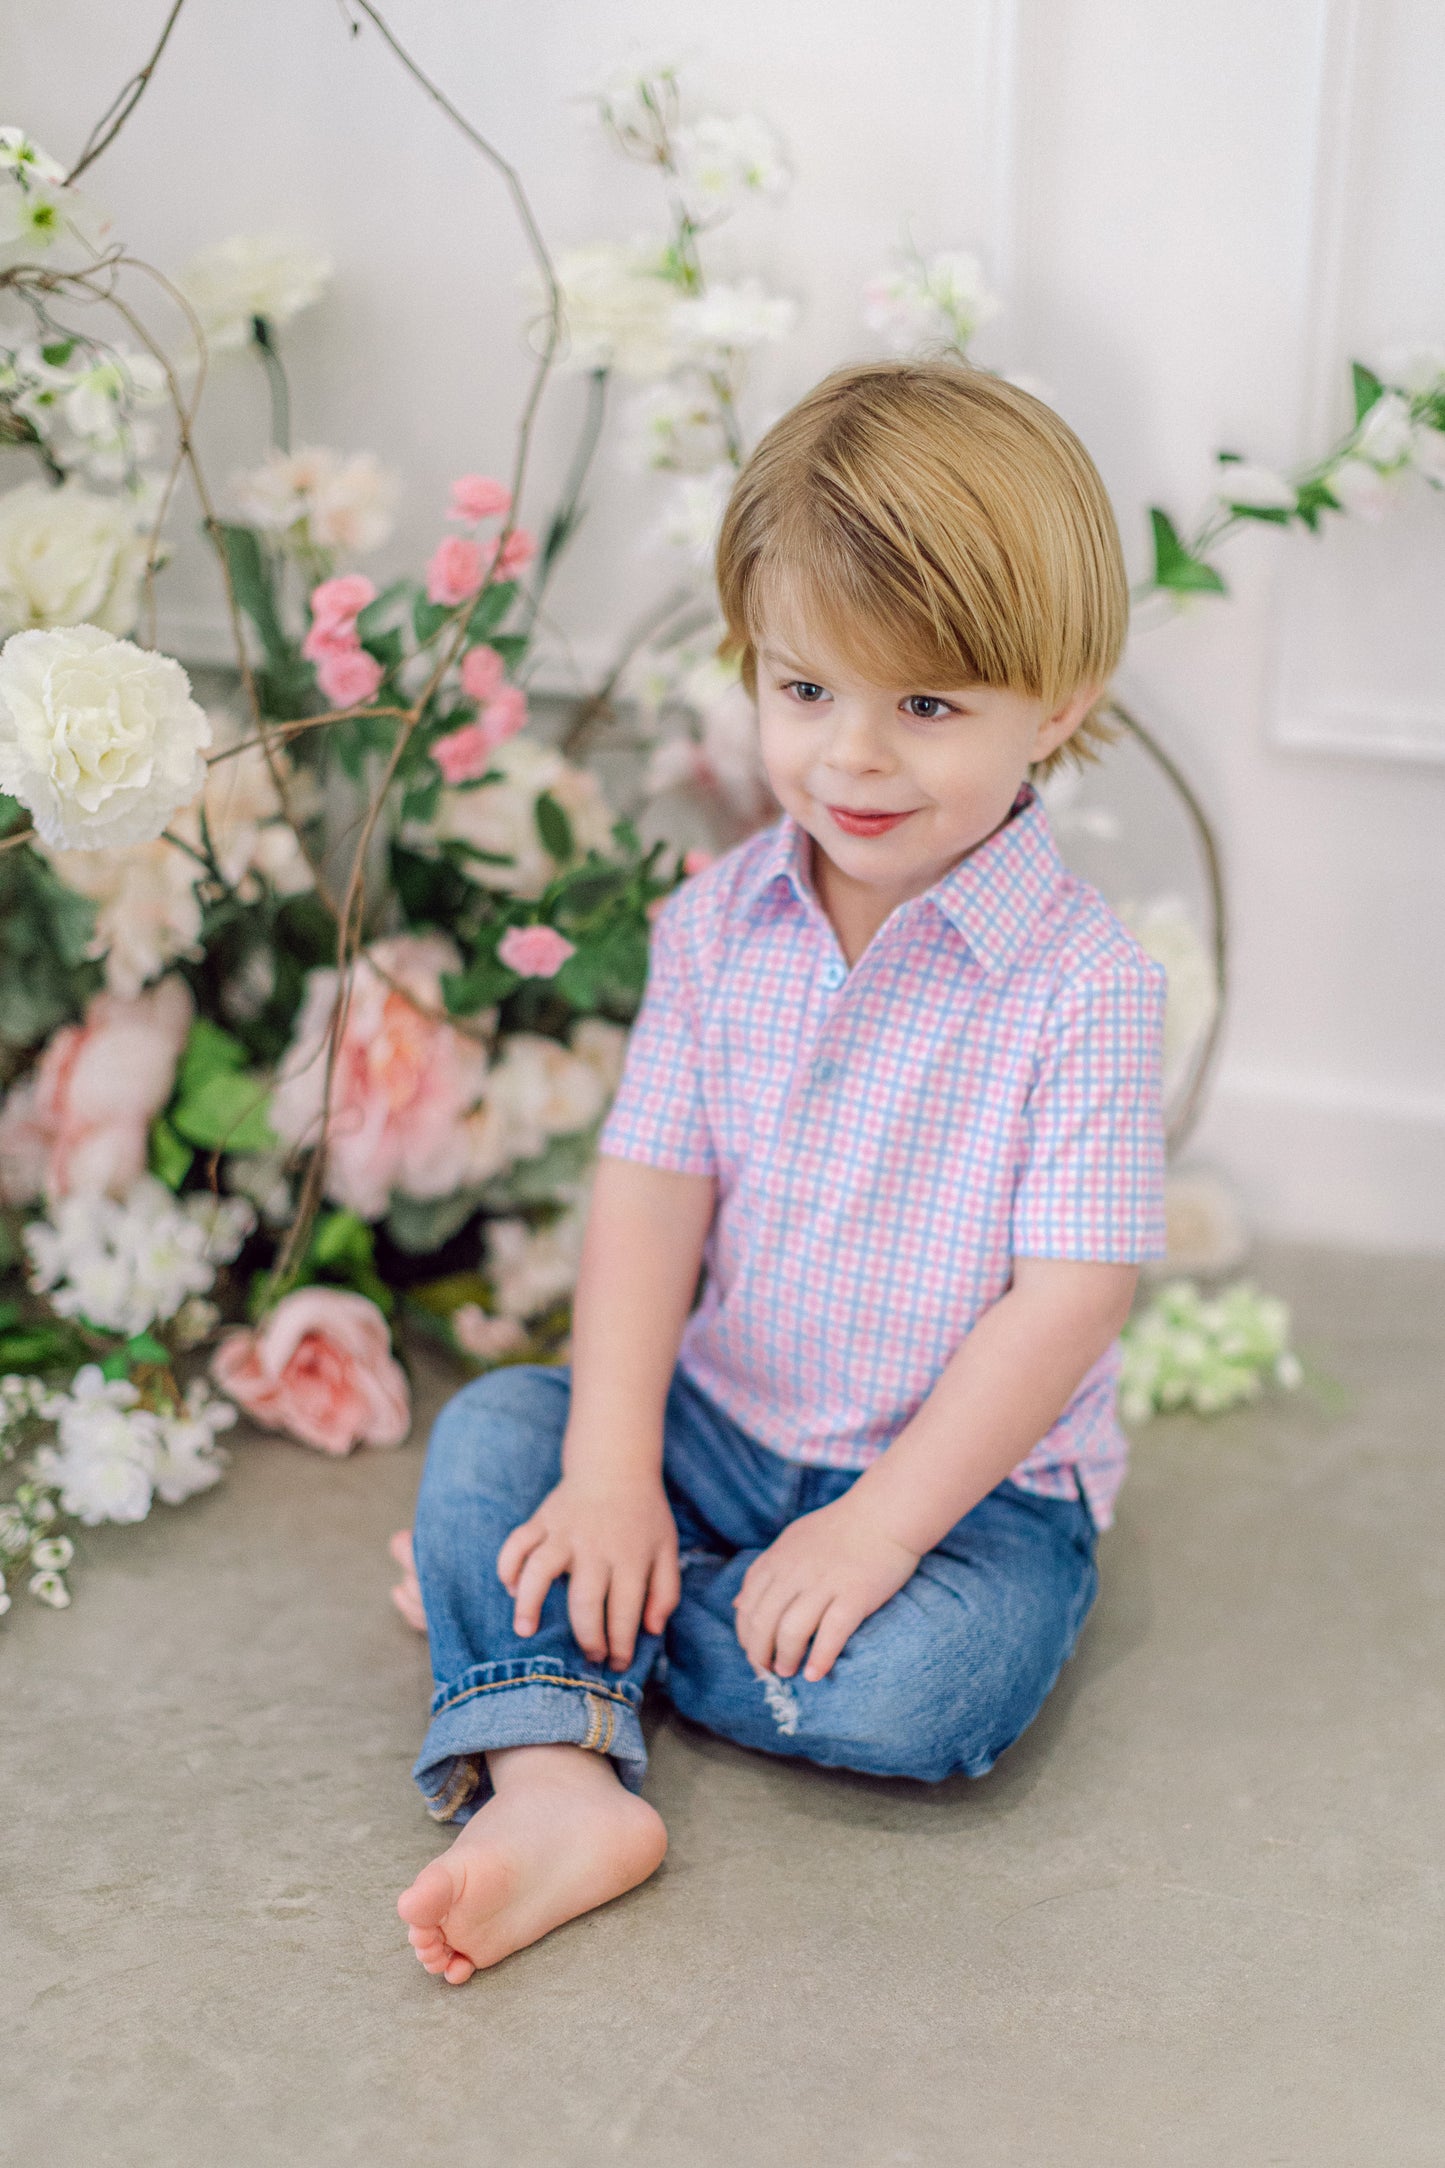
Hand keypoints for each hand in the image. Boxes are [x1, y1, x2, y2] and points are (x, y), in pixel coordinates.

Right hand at [496, 1471, 679, 1671]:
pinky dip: (508, 1567)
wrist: (616, 1465)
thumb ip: (666, 1592)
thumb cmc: (643, 1515)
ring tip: (525, 1630)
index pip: (625, 1611)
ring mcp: (564, 1532)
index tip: (617, 1662)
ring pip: (540, 1569)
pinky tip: (510, 1591)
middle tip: (590, 1656)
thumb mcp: (667, 1549)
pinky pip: (516, 1543)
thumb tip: (651, 1630)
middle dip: (587, 1637)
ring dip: (530, 1602)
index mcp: (630, 1556)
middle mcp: (595, 1546)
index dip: (621, 1644)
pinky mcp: (541, 1520)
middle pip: (585, 1600)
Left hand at [733, 1496, 921, 1682]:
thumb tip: (738, 1604)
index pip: (748, 1606)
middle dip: (760, 1653)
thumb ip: (765, 1571)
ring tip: (789, 1672)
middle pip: (764, 1622)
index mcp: (777, 1559)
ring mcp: (824, 1583)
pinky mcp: (854, 1595)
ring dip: (786, 1659)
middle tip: (768, 1671)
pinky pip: (831, 1633)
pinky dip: (820, 1658)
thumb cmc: (839, 1528)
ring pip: (792, 1631)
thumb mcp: (792, 1541)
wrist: (883, 1513)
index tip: (754, 1653)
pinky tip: (815, 1674)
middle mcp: (795, 1572)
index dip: (746, 1636)